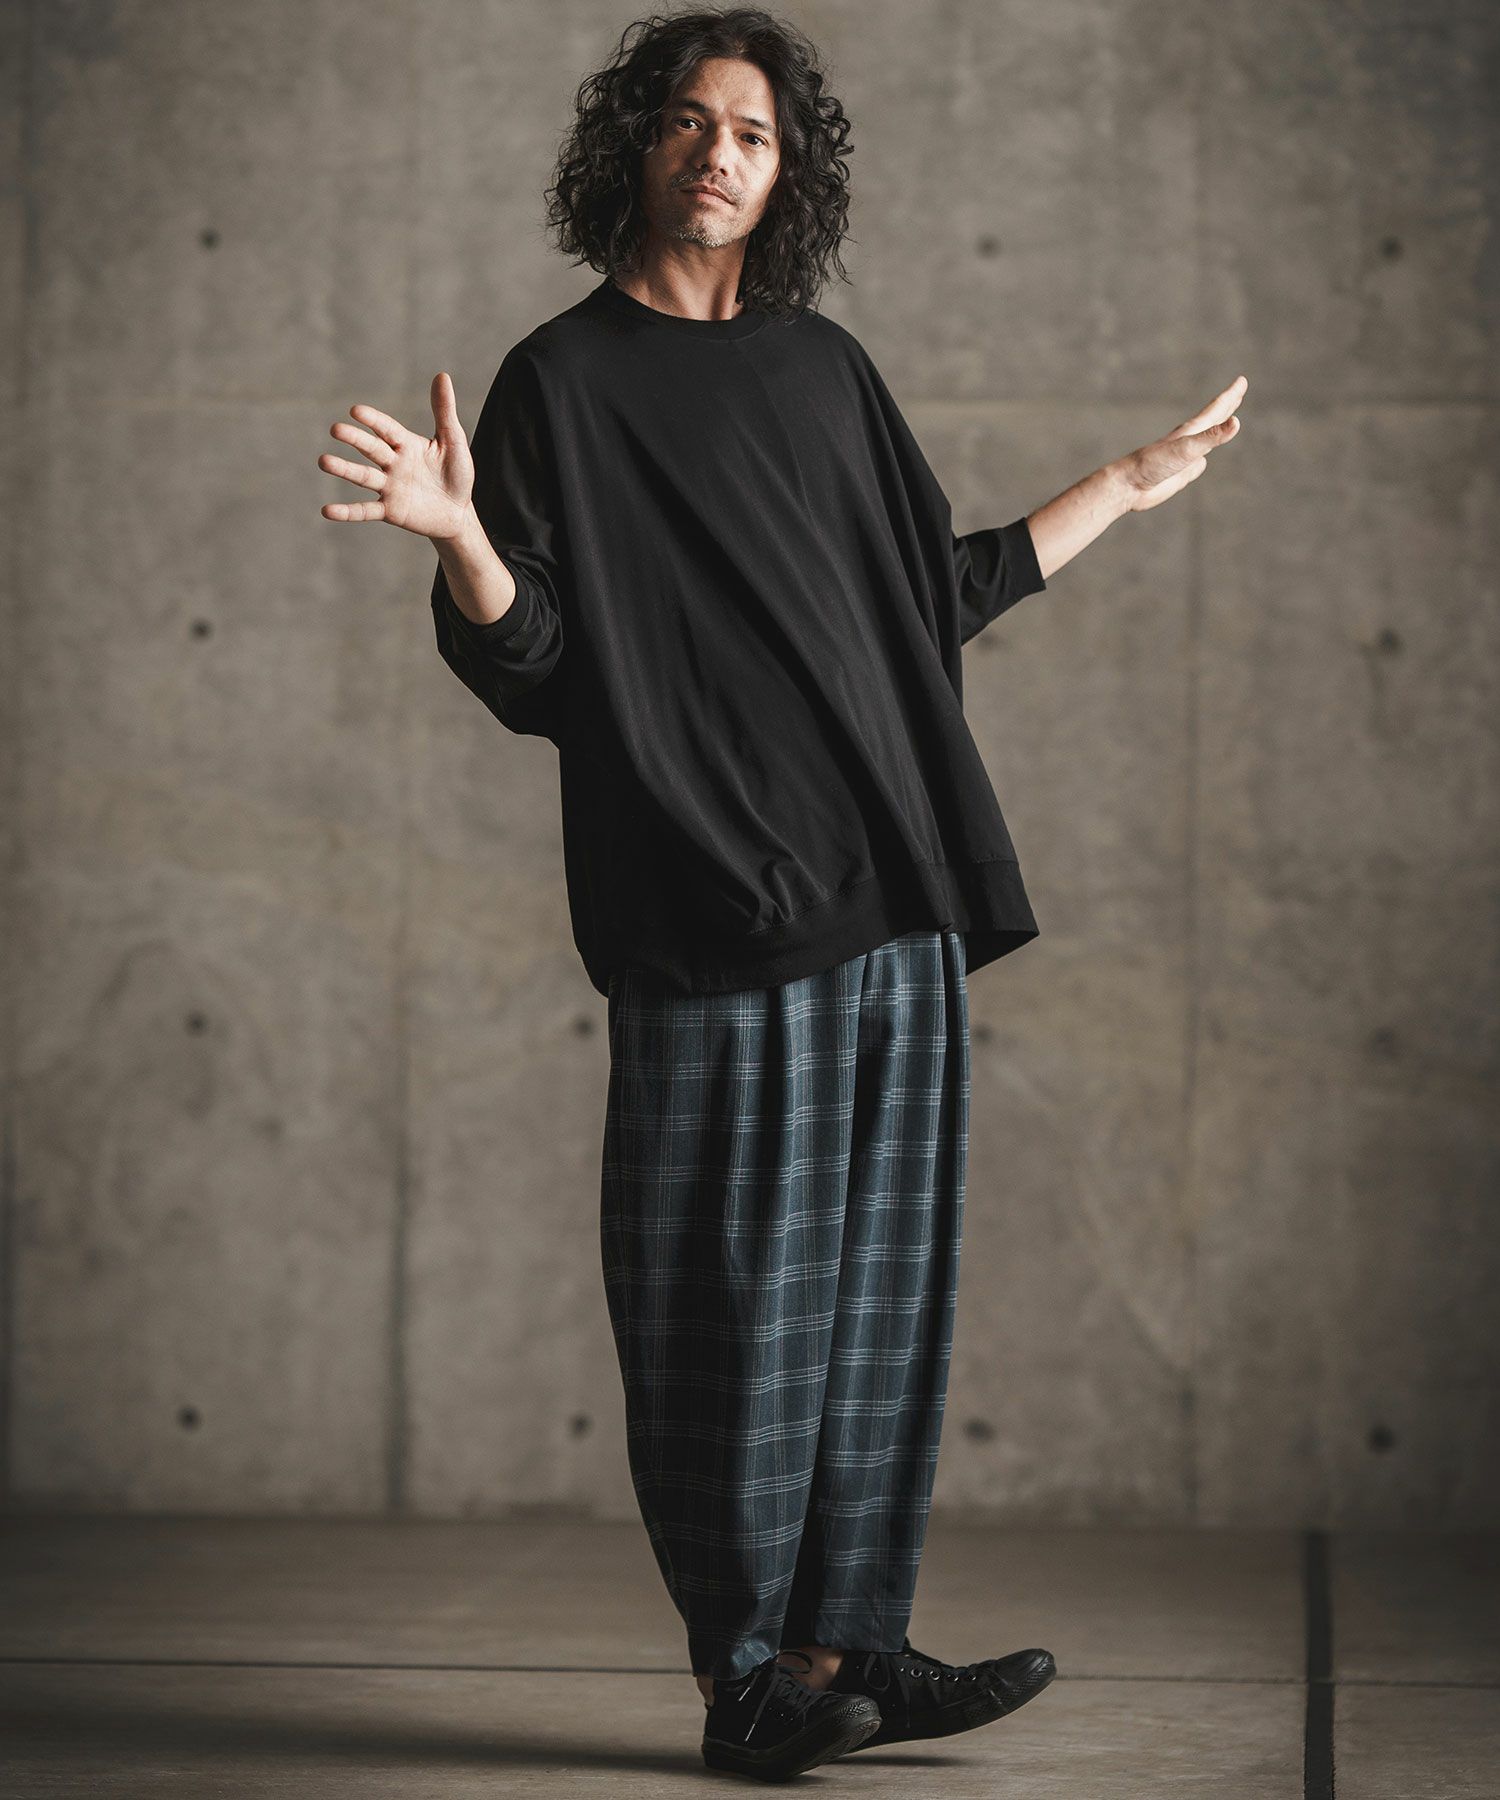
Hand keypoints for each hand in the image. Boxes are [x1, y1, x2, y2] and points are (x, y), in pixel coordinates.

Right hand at [317, 371, 474, 539]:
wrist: (459, 513)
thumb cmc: (456, 474)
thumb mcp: (453, 441)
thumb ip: (444, 411)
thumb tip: (442, 375)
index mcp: (406, 445)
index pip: (387, 429)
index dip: (373, 421)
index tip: (356, 411)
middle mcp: (393, 464)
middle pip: (371, 449)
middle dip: (355, 439)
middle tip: (336, 430)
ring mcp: (389, 487)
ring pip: (363, 476)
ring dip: (344, 470)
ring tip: (323, 462)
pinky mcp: (390, 511)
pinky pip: (365, 511)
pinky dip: (347, 512)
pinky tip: (327, 511)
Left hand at [1113, 376, 1246, 513]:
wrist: (1129, 486)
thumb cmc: (1153, 464)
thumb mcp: (1187, 449)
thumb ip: (1212, 437)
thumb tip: (1236, 422)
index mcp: (1191, 431)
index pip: (1216, 409)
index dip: (1231, 395)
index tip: (1242, 380)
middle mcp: (1189, 441)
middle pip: (1213, 419)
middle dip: (1228, 405)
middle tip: (1239, 390)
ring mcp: (1184, 458)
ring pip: (1206, 441)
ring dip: (1215, 430)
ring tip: (1223, 423)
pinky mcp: (1180, 474)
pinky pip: (1197, 465)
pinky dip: (1203, 459)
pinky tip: (1201, 461)